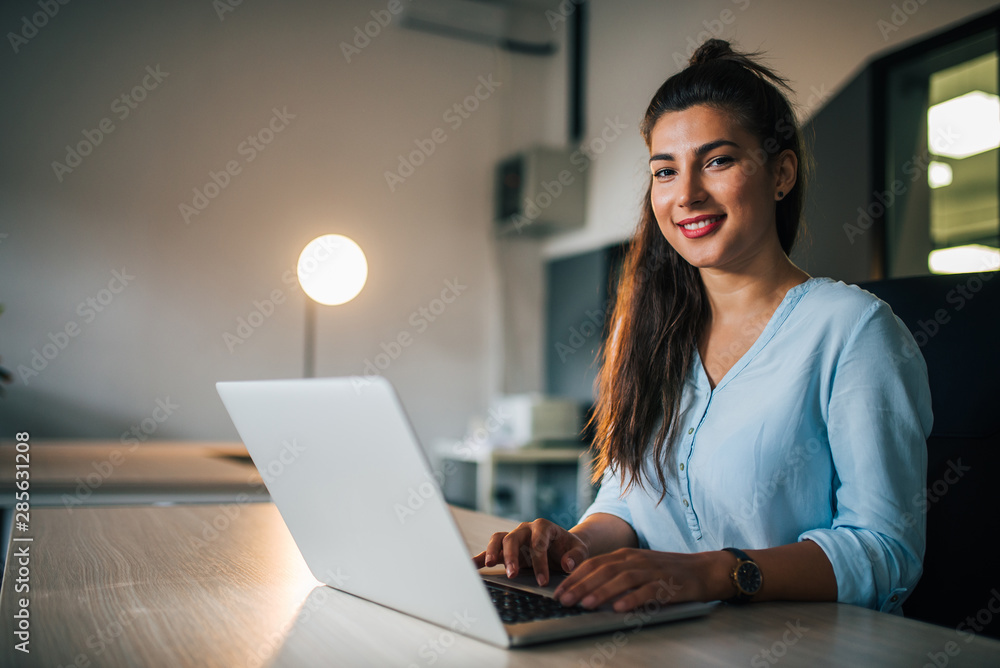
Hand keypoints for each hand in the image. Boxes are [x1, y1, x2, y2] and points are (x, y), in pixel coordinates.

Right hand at [472, 518, 590, 585]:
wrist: (564, 547)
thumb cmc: (570, 548)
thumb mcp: (580, 550)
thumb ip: (576, 556)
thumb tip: (567, 564)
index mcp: (543, 527)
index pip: (538, 542)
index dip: (540, 561)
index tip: (543, 580)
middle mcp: (525, 529)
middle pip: (513, 537)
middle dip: (512, 556)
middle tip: (513, 574)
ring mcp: (514, 537)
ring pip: (498, 539)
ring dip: (493, 552)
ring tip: (491, 566)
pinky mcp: (506, 548)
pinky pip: (491, 549)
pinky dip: (481, 557)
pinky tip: (472, 566)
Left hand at [551, 548, 731, 611]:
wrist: (703, 570)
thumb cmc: (666, 571)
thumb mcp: (637, 567)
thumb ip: (615, 574)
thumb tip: (587, 589)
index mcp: (625, 555)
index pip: (593, 564)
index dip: (574, 577)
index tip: (558, 591)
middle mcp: (635, 560)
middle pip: (603, 571)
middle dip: (581, 585)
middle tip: (563, 600)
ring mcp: (651, 571)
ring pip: (621, 579)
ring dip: (602, 592)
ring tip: (585, 604)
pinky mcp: (666, 584)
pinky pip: (647, 592)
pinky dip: (632, 599)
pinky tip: (620, 608)